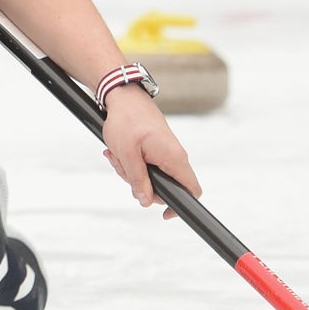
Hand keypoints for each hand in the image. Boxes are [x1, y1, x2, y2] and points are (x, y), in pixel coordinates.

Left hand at [98, 91, 201, 219]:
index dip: (182, 206)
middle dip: (140, 185)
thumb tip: (146, 202)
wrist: (124, 95)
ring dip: (131, 172)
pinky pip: (147, 165)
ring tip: (116, 155)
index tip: (165, 214)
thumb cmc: (127, 121)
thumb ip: (138, 180)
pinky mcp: (157, 148)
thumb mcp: (128, 155)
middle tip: (122, 169)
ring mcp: (166, 152)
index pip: (192, 190)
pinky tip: (117, 152)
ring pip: (152, 176)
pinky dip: (131, 162)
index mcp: (174, 158)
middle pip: (165, 187)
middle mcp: (175, 156)